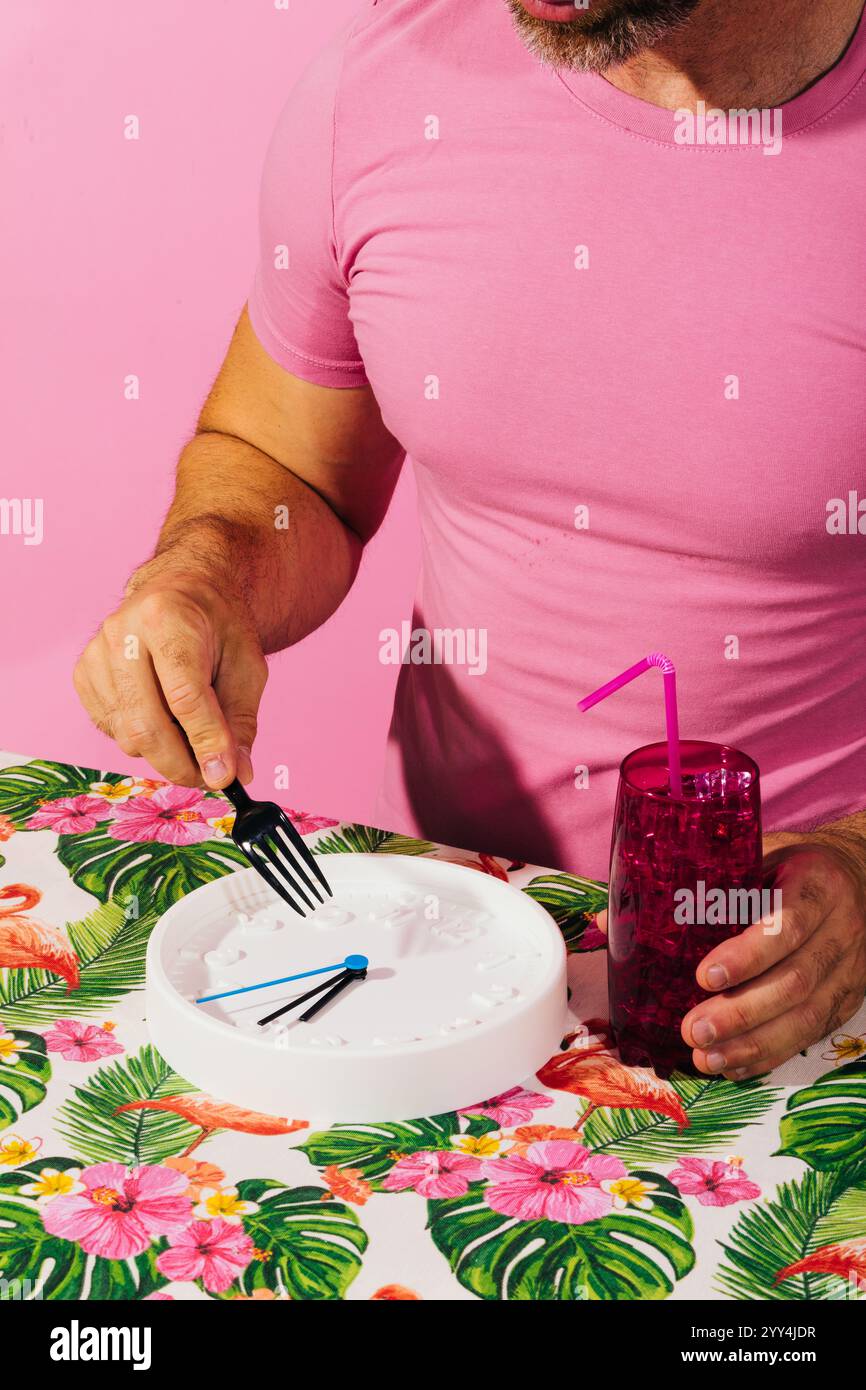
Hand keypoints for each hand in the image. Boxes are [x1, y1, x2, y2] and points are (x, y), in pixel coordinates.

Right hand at [73, 566, 267, 789]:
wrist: (181, 591)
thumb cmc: (217, 628)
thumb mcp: (247, 665)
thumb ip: (240, 721)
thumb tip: (235, 775)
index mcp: (168, 619)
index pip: (185, 696)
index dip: (206, 742)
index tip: (224, 777)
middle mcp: (124, 633)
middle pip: (147, 723)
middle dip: (181, 763)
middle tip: (209, 777)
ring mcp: (96, 654)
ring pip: (127, 735)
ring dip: (164, 752)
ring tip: (191, 732)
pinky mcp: (83, 674)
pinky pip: (112, 730)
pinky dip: (141, 738)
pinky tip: (162, 713)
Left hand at [681, 837, 865, 1077]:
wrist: (858, 877)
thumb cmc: (789, 865)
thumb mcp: (751, 857)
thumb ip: (693, 883)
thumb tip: (609, 918)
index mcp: (816, 885)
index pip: (787, 923)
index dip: (748, 954)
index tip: (703, 976)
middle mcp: (840, 929)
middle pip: (795, 981)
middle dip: (741, 1012)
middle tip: (693, 1030)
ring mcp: (849, 969)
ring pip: (806, 1016)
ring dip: (753, 1043)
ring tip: (705, 1058)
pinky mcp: (847, 999)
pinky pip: (811, 1034)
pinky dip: (770, 1054)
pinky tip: (733, 1065)